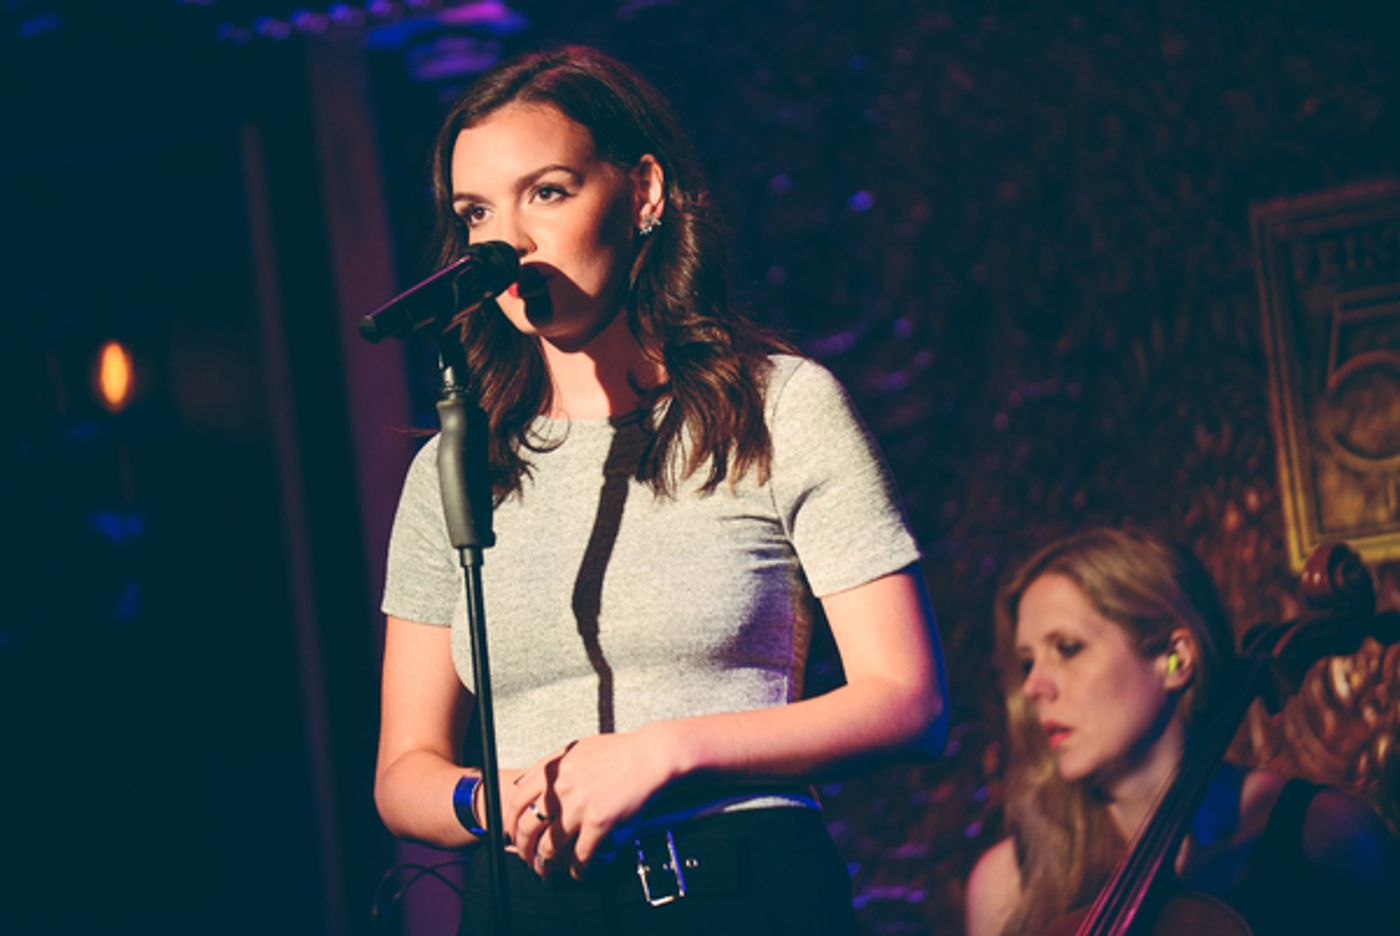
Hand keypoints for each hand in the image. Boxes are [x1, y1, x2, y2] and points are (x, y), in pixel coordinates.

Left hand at [509, 724, 681, 878]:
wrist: (650, 756)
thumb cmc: (617, 751)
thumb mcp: (574, 749)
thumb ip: (548, 765)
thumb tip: (521, 782)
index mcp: (552, 771)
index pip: (516, 803)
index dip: (510, 824)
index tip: (513, 834)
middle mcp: (561, 789)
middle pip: (527, 829)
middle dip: (523, 850)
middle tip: (527, 859)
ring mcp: (579, 807)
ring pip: (550, 848)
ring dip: (546, 865)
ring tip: (547, 872)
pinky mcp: (599, 823)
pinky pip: (581, 856)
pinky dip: (577, 870)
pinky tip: (578, 872)